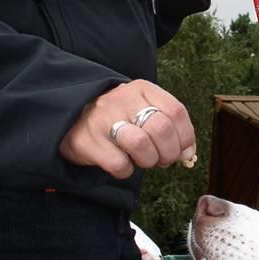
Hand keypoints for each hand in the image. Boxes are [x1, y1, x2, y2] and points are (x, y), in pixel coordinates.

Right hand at [59, 80, 195, 179]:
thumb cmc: (117, 117)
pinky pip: (119, 164)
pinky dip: (126, 170)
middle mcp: (123, 99)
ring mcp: (103, 119)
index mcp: (142, 89)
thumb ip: (168, 126)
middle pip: (161, 129)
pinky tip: (122, 163)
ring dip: (149, 161)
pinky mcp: (88, 141)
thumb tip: (188, 153)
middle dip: (168, 153)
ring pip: (142, 145)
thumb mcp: (142, 109)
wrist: (70, 117)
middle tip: (162, 160)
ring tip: (143, 161)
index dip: (185, 137)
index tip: (183, 151)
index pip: (176, 111)